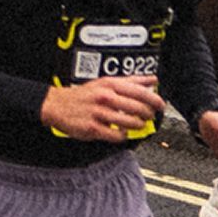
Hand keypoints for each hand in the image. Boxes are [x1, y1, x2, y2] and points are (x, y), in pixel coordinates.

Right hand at [37, 76, 164, 139]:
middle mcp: (105, 97)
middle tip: (149, 117)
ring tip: (137, 124)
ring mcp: (99, 113)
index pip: (139, 92)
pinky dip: (122, 135)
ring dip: (137, 125)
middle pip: (137, 108)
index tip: (161, 105)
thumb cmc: (84, 94)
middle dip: (147, 114)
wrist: (56, 104)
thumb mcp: (106, 82)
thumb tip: (152, 80)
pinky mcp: (93, 128)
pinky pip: (116, 135)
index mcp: (110, 85)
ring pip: (129, 123)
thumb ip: (130, 81)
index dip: (154, 100)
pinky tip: (121, 132)